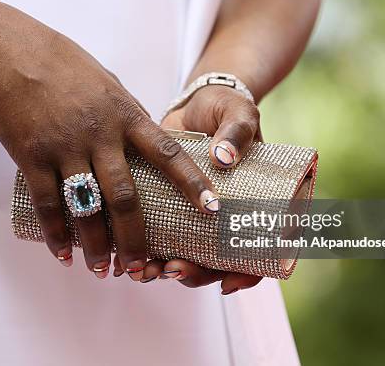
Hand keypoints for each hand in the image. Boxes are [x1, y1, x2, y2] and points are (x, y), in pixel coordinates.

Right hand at [0, 2, 217, 279]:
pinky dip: (57, 233)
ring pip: (87, 208)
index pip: (168, 154)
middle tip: (142, 269)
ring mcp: (66, 147)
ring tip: (103, 271)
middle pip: (126, 197)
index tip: (211, 209)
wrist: (10, 53)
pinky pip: (47, 204)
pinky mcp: (33, 156)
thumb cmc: (65, 65)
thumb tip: (143, 147)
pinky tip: (64, 254)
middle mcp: (101, 135)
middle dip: (136, 239)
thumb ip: (128, 117)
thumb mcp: (109, 84)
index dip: (192, 183)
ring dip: (97, 246)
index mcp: (126, 116)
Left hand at [113, 85, 263, 293]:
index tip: (225, 282)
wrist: (195, 102)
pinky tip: (124, 255)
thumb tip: (223, 157)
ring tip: (144, 270)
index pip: (260, 252)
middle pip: (216, 263)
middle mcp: (224, 218)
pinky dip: (145, 249)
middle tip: (171, 269)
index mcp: (253, 206)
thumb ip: (237, 131)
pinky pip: (161, 236)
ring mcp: (196, 216)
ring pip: (186, 256)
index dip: (246, 275)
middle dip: (193, 274)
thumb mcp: (238, 114)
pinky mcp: (169, 207)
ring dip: (165, 269)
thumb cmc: (225, 108)